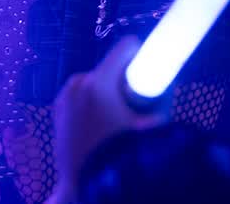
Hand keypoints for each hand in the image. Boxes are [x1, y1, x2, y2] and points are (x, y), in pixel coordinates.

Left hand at [52, 37, 158, 194]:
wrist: (82, 183)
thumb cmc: (118, 155)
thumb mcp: (148, 130)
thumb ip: (162, 107)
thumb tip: (171, 89)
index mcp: (99, 82)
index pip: (125, 47)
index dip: (141, 54)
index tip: (148, 67)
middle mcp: (78, 83)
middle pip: (110, 66)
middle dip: (123, 80)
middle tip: (132, 104)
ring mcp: (65, 95)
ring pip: (95, 80)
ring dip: (107, 90)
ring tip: (114, 117)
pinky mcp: (58, 107)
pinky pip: (81, 94)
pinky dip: (91, 101)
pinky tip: (99, 122)